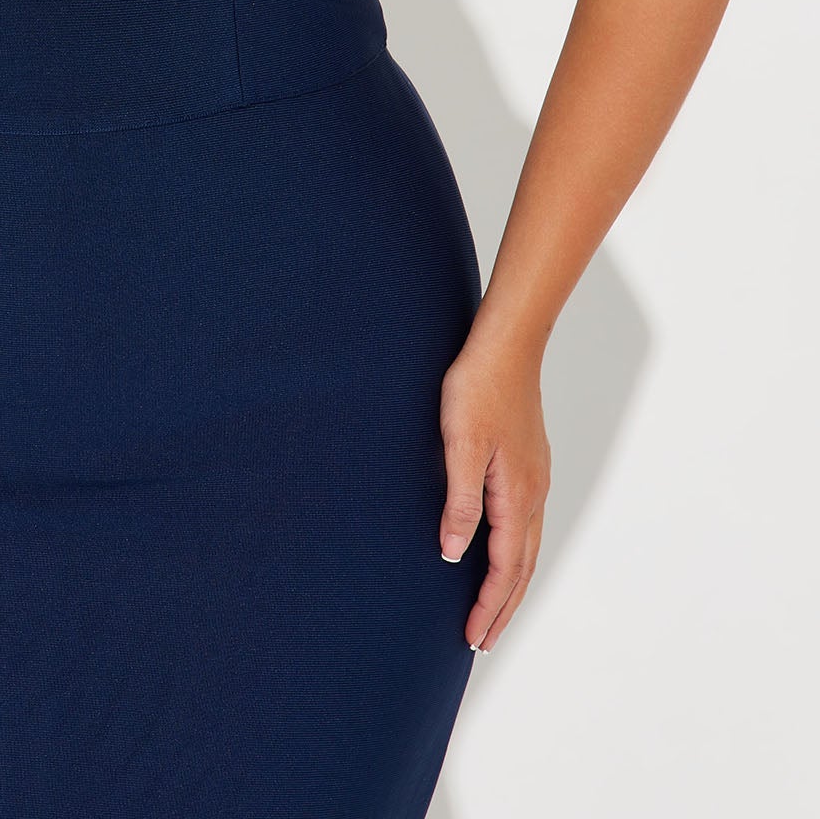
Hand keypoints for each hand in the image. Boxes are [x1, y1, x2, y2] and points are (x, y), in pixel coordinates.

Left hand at [438, 338, 551, 652]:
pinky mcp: (528, 464)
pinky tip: (501, 550)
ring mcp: (534, 478)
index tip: (472, 639)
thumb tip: (454, 554)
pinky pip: (524, 523)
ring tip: (493, 609)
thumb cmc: (478, 388)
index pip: (505, 568)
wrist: (506, 346)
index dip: (488, 606)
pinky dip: (515, 552)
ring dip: (511, 583)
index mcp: (517, 495)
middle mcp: (532, 493)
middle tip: (484, 642)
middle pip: (522, 567)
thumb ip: (460, 502)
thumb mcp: (461, 445)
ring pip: (526, 546)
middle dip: (503, 607)